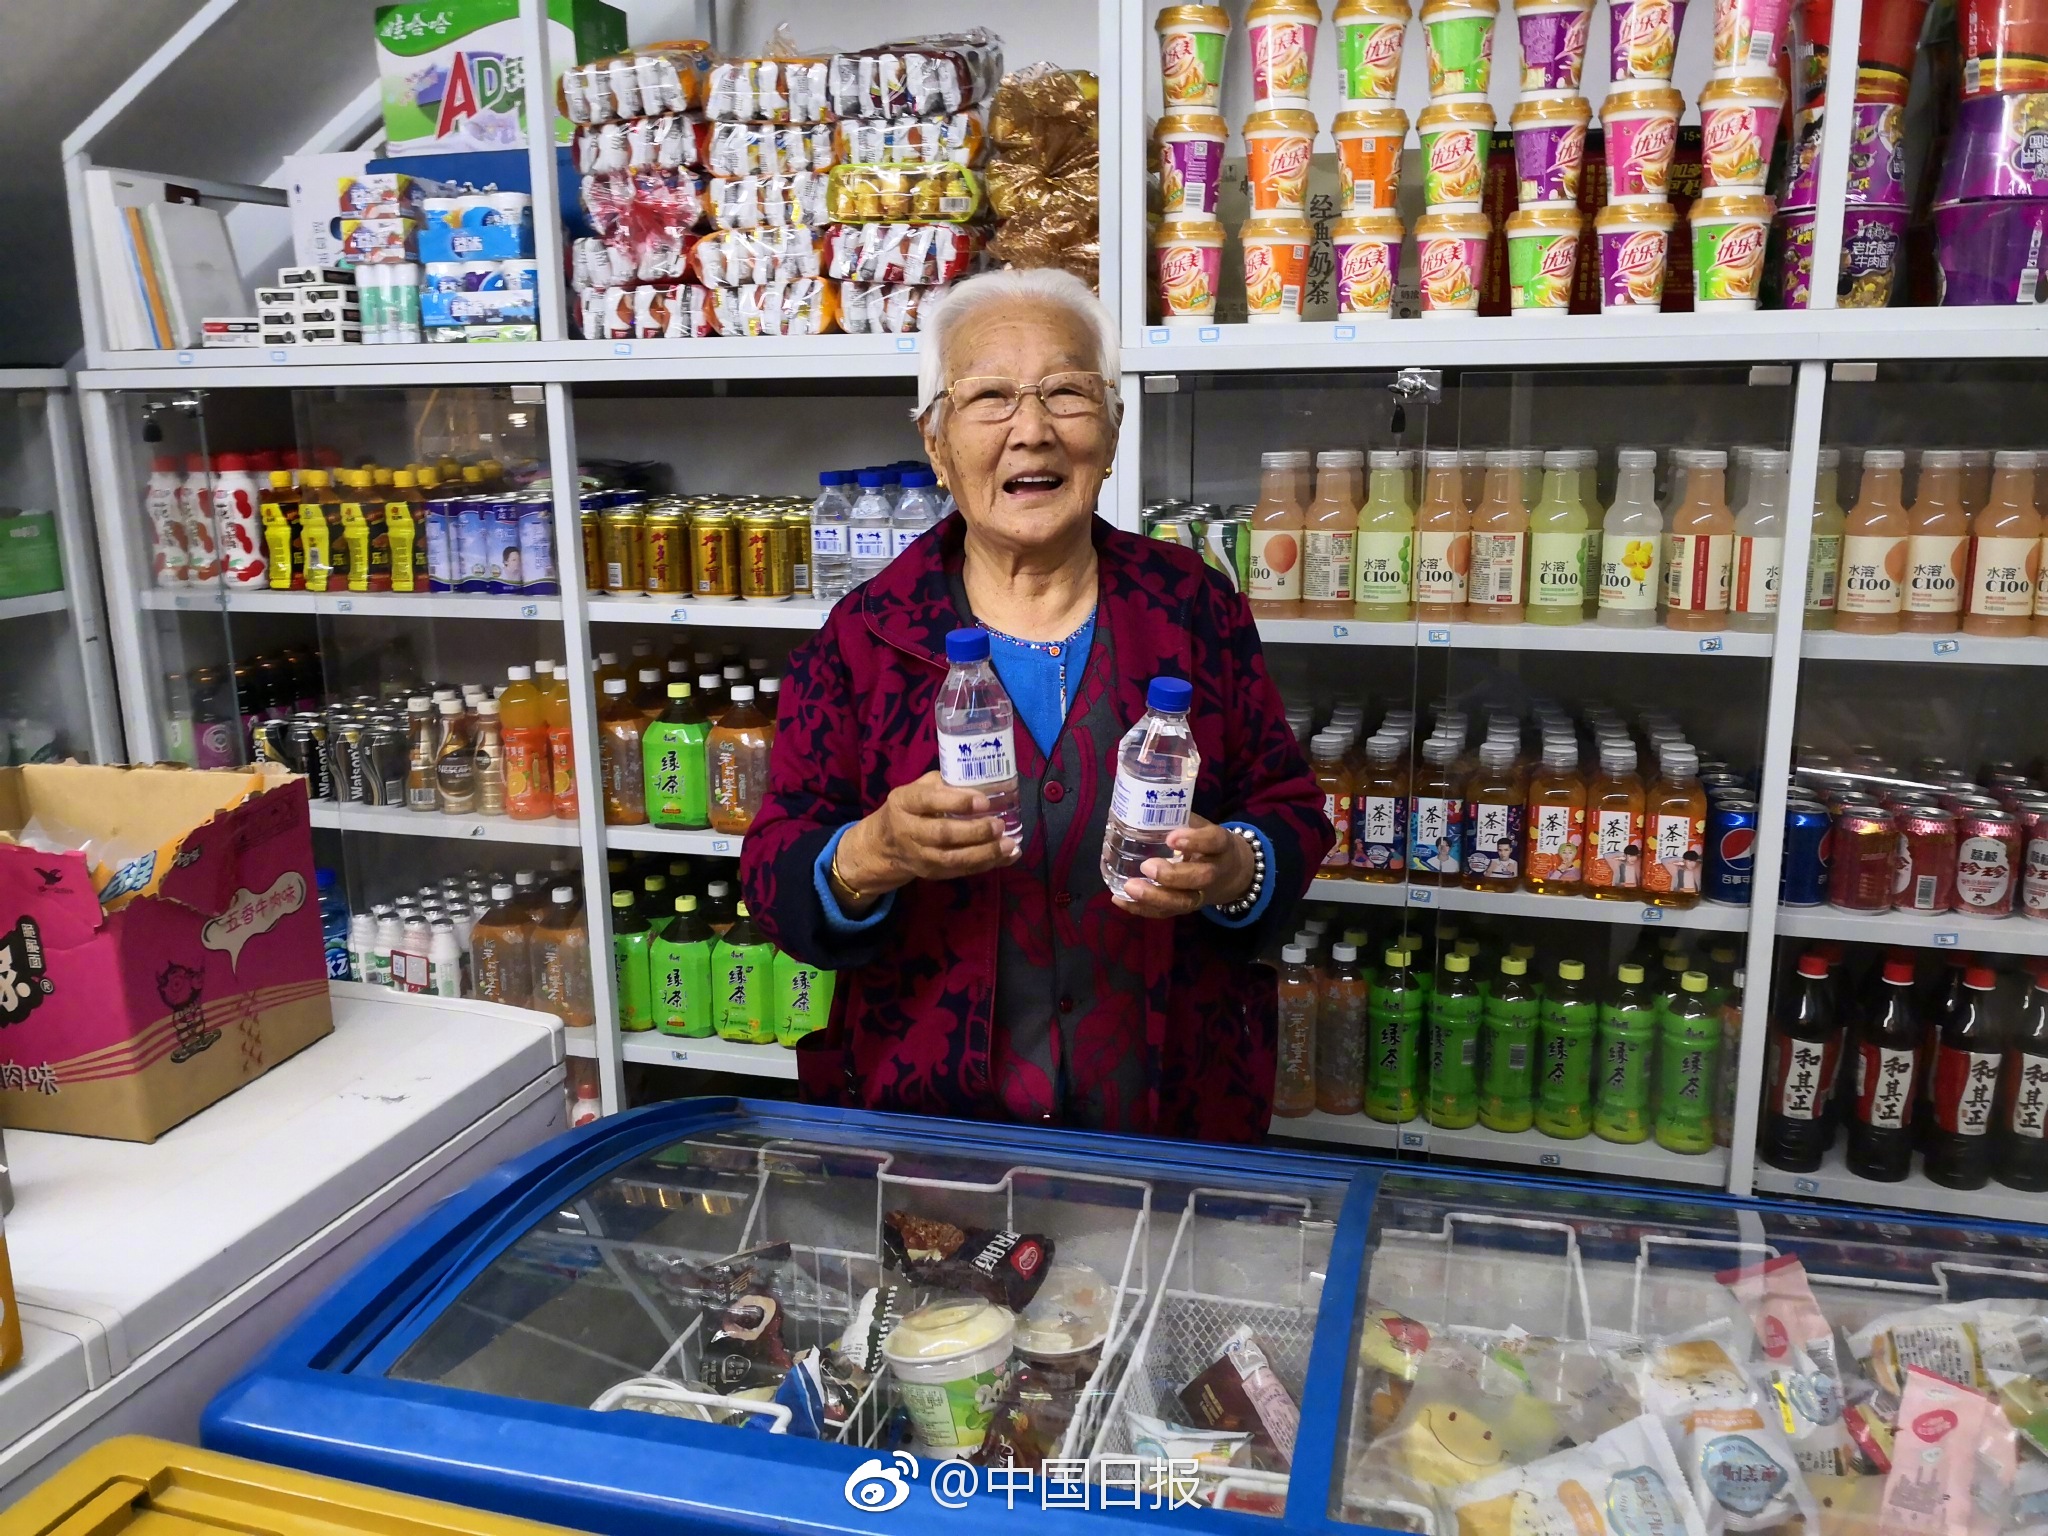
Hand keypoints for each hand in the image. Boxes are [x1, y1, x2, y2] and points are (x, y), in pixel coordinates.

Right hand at [835, 771, 1018, 905]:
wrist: (884, 845)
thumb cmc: (910, 809)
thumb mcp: (919, 788)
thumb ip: (945, 785)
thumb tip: (984, 787)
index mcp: (904, 802)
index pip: (929, 801)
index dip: (957, 802)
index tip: (984, 802)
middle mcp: (908, 831)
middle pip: (942, 834)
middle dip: (975, 831)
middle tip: (999, 825)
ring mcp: (919, 856)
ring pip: (952, 859)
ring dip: (984, 853)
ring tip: (1009, 845)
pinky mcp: (931, 873)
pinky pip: (961, 871)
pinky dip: (986, 865)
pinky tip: (1007, 856)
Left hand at [1112, 816, 1253, 919]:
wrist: (1231, 872)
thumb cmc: (1206, 842)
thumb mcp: (1200, 825)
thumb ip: (1177, 818)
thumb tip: (1138, 805)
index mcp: (1220, 845)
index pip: (1213, 841)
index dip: (1195, 840)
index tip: (1171, 838)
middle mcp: (1215, 871)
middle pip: (1200, 877)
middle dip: (1172, 875)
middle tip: (1146, 866)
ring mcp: (1202, 894)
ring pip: (1184, 902)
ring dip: (1155, 897)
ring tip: (1130, 887)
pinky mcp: (1187, 908)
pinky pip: (1167, 913)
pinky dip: (1142, 909)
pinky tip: (1120, 900)